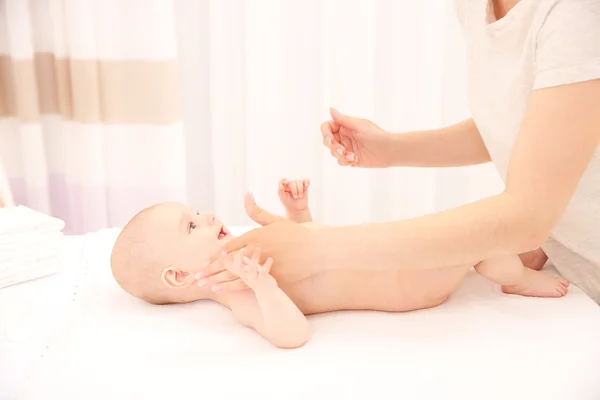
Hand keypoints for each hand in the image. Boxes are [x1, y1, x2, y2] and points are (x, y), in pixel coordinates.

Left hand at [204, 219, 323, 285]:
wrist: (316, 251)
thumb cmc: (295, 235)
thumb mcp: (276, 220)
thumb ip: (258, 211)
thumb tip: (246, 194)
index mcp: (255, 236)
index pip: (230, 247)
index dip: (215, 255)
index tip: (203, 262)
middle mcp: (256, 250)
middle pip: (228, 262)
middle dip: (210, 270)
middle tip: (195, 276)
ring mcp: (262, 264)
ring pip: (235, 274)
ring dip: (218, 280)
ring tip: (205, 285)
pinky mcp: (270, 277)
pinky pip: (248, 283)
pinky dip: (233, 287)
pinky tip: (223, 290)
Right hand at [221, 248, 275, 291]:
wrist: (268, 296)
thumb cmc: (259, 283)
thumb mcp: (250, 274)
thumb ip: (246, 265)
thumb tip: (242, 257)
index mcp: (242, 275)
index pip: (231, 268)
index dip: (225, 261)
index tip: (222, 252)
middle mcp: (247, 277)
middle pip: (238, 268)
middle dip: (238, 259)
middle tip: (241, 249)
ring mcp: (255, 279)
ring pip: (252, 268)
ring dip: (255, 258)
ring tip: (258, 248)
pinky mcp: (264, 280)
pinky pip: (264, 272)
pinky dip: (267, 264)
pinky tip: (270, 259)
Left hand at [278, 178, 309, 210]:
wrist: (297, 209)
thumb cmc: (289, 203)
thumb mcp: (283, 199)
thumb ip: (280, 191)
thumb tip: (281, 185)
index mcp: (284, 186)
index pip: (283, 180)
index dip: (284, 181)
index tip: (286, 186)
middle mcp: (290, 183)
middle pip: (292, 181)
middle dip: (294, 189)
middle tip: (295, 197)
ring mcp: (298, 184)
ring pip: (299, 181)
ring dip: (300, 189)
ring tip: (300, 196)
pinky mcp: (304, 186)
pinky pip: (306, 180)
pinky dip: (307, 182)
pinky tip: (306, 186)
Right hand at [321, 107, 392, 167]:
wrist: (388, 151)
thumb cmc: (376, 135)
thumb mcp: (359, 125)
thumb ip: (343, 119)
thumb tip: (330, 109)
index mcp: (345, 126)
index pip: (327, 127)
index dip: (325, 133)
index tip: (331, 139)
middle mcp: (344, 137)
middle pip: (327, 141)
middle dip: (333, 147)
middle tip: (342, 150)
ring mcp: (347, 148)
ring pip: (333, 153)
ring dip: (340, 155)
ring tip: (352, 156)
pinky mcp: (350, 159)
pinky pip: (340, 161)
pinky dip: (345, 161)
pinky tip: (355, 159)